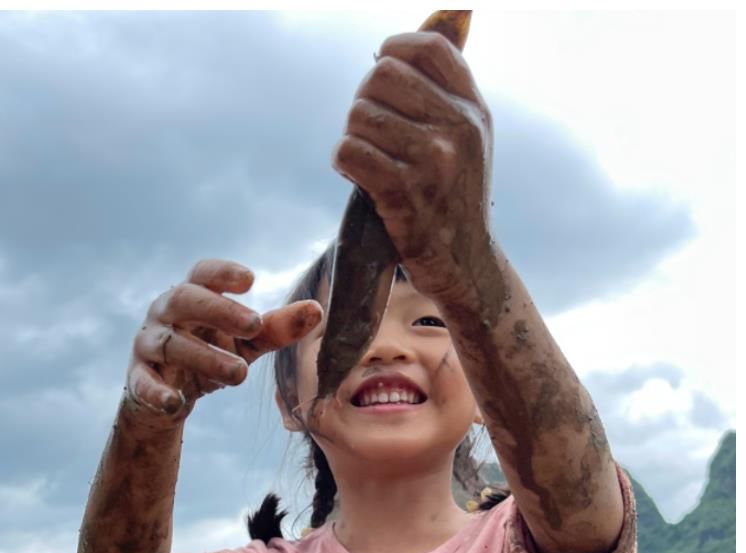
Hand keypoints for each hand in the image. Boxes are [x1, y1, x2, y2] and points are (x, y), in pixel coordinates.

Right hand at [126, 259, 321, 425]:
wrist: (169, 397)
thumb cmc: (210, 353)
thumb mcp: (247, 342)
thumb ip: (276, 327)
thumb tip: (316, 310)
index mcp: (193, 296)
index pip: (203, 274)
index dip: (223, 273)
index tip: (250, 279)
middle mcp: (166, 313)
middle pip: (185, 300)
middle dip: (220, 310)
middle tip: (255, 324)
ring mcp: (148, 344)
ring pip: (173, 344)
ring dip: (206, 357)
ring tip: (241, 373)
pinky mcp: (138, 379)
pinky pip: (143, 383)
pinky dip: (158, 393)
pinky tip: (176, 403)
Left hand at [332, 31, 492, 299]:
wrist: (465, 263)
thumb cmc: (455, 198)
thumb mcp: (470, 139)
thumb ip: (451, 89)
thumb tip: (442, 17)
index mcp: (473, 109)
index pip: (426, 48)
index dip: (393, 50)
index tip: (382, 72)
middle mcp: (458, 129)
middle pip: (381, 77)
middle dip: (364, 100)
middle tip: (370, 130)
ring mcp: (432, 162)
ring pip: (359, 115)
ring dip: (352, 137)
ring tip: (367, 159)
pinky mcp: (404, 194)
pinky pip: (350, 153)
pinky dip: (343, 162)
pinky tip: (356, 175)